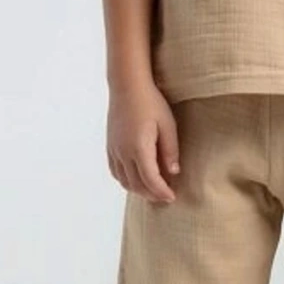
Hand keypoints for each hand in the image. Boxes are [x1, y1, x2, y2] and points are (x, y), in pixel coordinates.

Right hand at [107, 82, 180, 203]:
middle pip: (136, 184)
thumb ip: (170, 151)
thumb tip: (173, 173)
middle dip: (151, 194)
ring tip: (153, 191)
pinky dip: (126, 181)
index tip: (172, 197)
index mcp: (139, 148)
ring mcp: (114, 150)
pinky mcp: (110, 146)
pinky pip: (115, 171)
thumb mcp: (168, 125)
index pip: (151, 180)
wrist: (127, 86)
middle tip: (165, 197)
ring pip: (124, 181)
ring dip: (138, 190)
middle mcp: (123, 152)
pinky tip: (136, 179)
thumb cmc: (151, 102)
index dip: (162, 192)